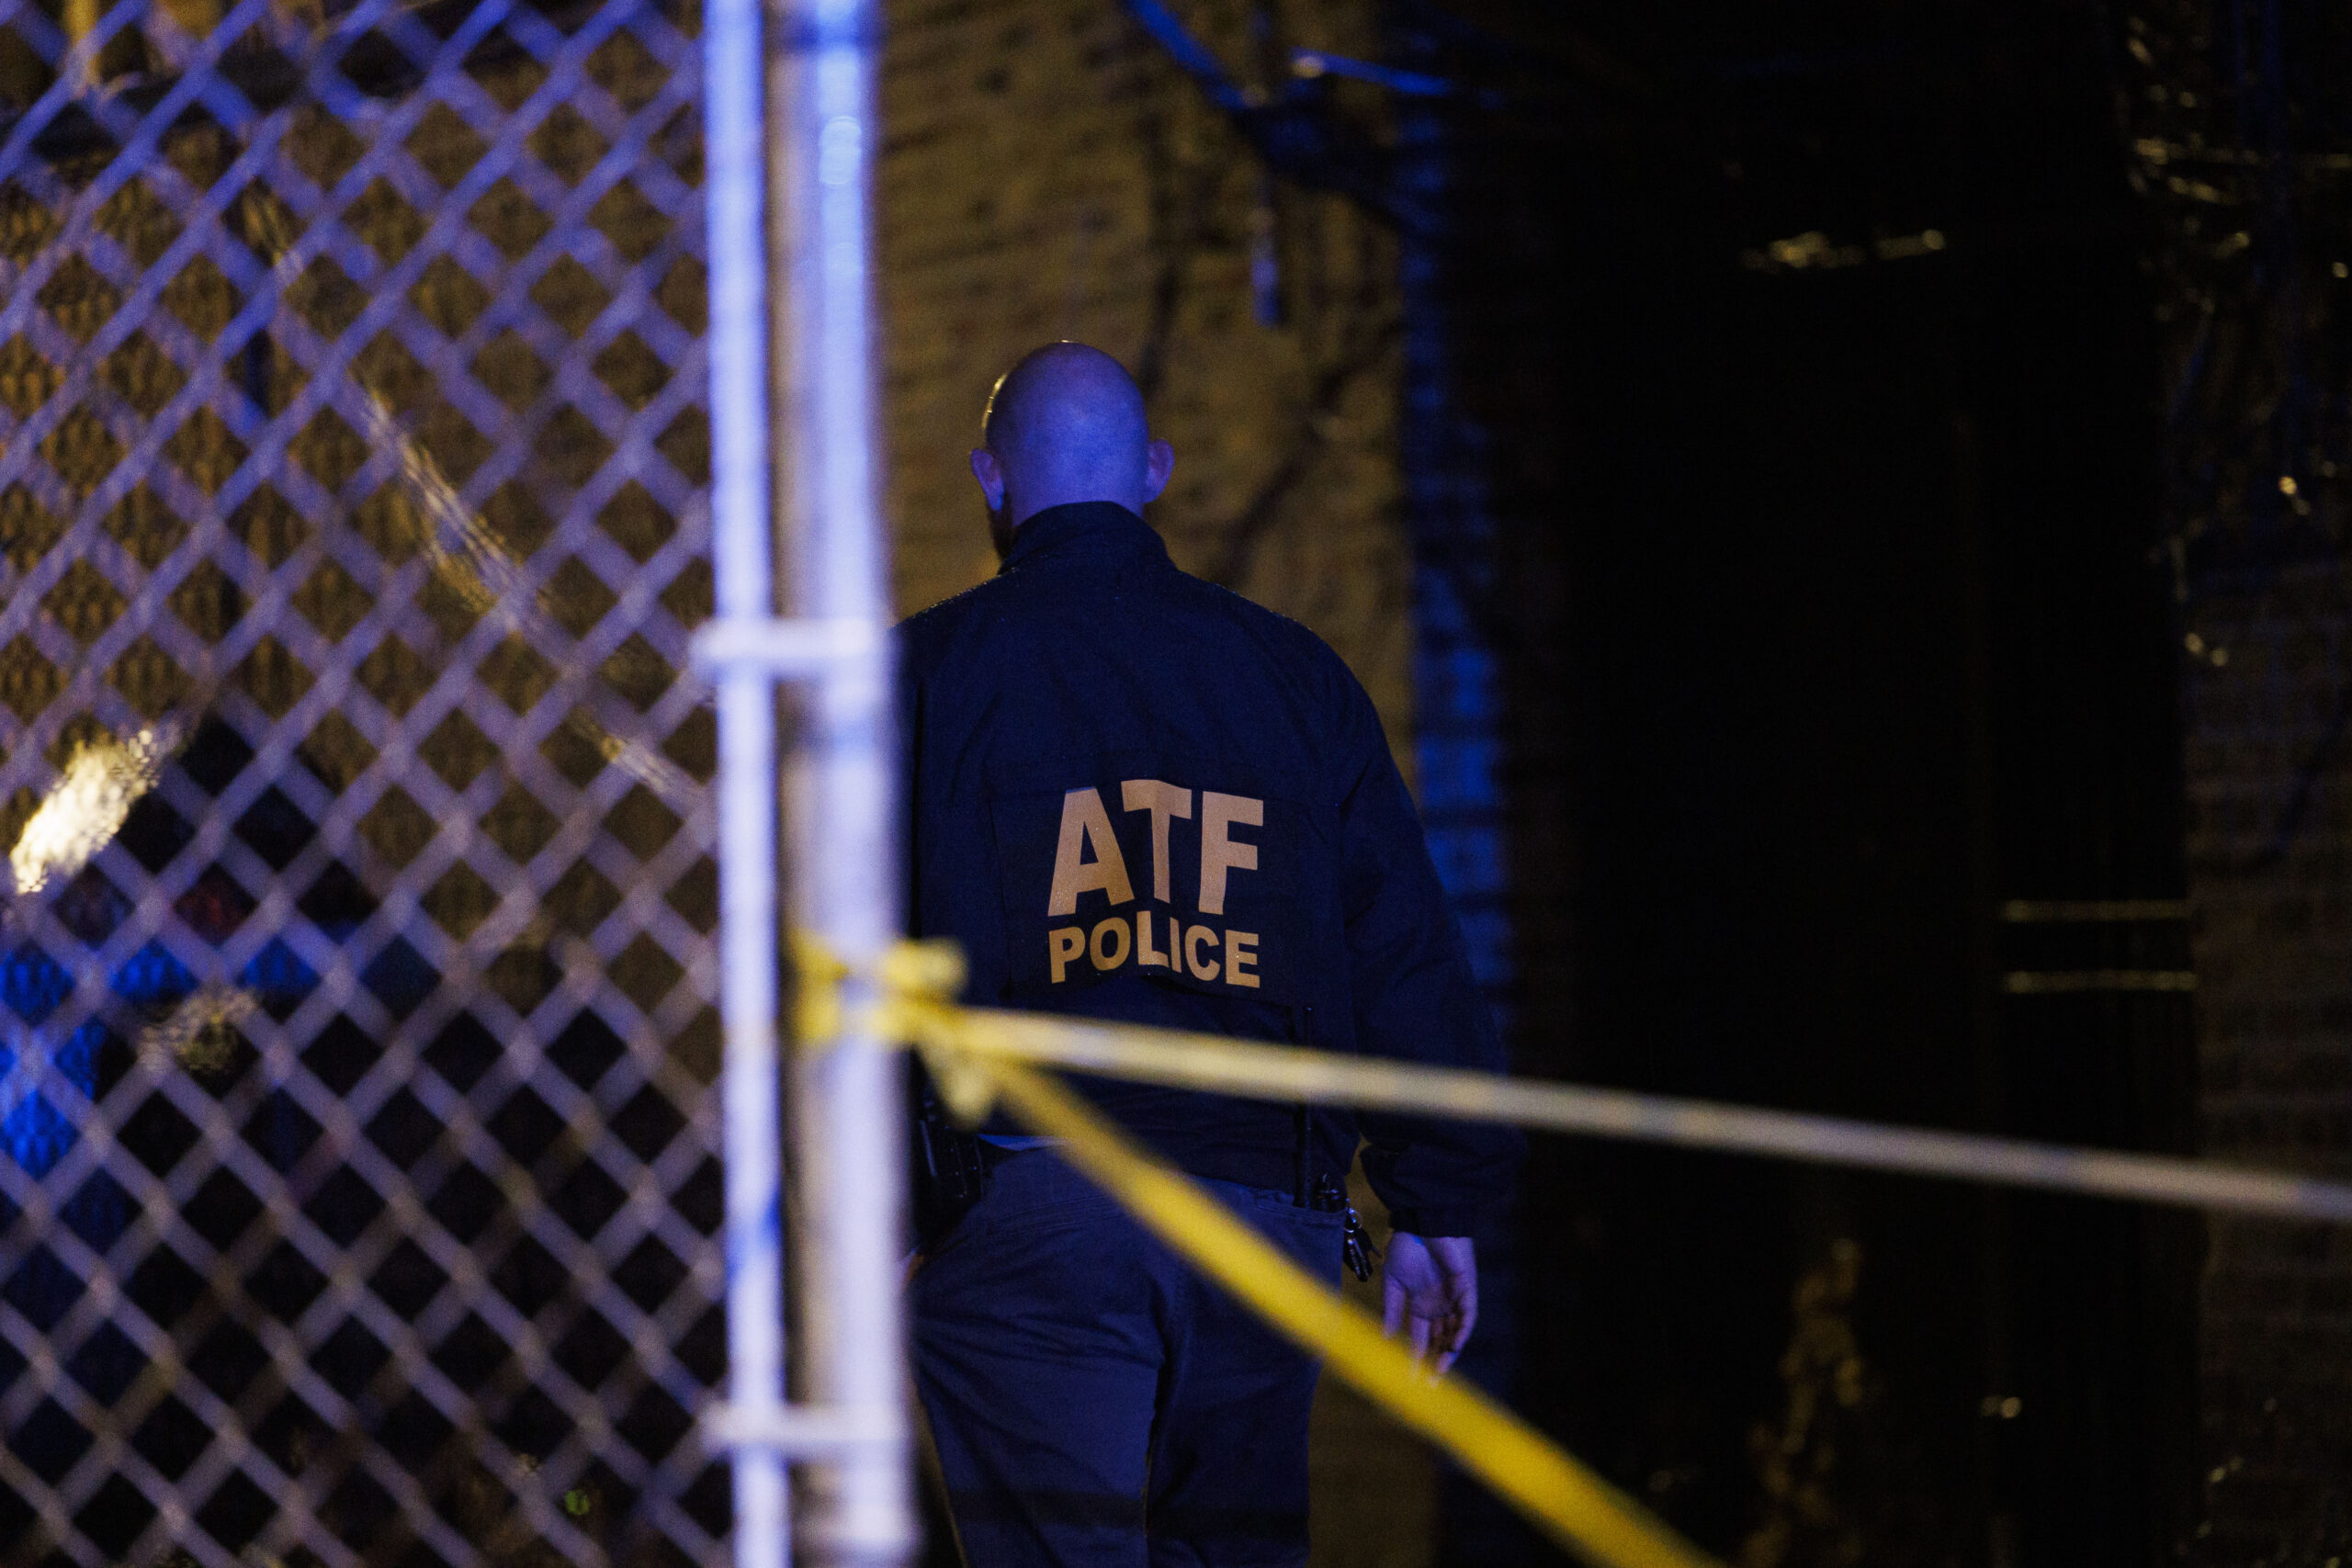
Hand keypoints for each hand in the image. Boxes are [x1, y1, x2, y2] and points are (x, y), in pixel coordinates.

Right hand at [1381, 1233, 1476, 1375]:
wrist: (1423, 1222)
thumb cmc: (1407, 1248)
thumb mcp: (1393, 1282)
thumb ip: (1391, 1310)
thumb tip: (1385, 1338)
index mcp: (1420, 1306)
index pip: (1420, 1339)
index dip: (1416, 1359)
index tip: (1409, 1380)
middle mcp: (1438, 1307)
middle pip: (1439, 1341)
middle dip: (1435, 1363)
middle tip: (1428, 1386)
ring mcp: (1454, 1300)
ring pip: (1454, 1333)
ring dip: (1449, 1352)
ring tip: (1440, 1371)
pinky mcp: (1467, 1290)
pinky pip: (1468, 1316)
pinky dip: (1462, 1331)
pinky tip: (1454, 1345)